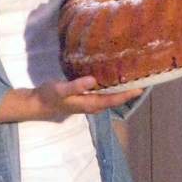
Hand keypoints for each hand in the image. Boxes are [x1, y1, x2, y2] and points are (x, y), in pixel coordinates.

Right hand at [0, 77, 141, 122]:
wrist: (37, 104)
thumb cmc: (49, 96)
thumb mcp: (60, 90)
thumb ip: (76, 86)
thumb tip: (93, 80)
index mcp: (90, 104)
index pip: (114, 99)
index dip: (128, 94)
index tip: (142, 86)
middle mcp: (93, 104)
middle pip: (116, 98)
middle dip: (129, 90)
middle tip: (144, 78)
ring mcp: (90, 101)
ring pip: (111, 96)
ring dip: (122, 88)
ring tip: (134, 76)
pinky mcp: (86, 97)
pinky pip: (104, 92)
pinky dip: (112, 85)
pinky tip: (115, 77)